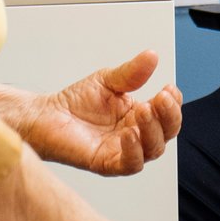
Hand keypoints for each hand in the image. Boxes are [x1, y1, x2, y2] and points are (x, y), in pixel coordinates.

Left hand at [21, 50, 182, 176]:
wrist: (45, 115)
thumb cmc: (74, 102)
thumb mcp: (108, 80)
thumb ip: (131, 72)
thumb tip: (152, 56)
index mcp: (137, 116)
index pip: (167, 115)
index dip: (173, 104)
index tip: (169, 89)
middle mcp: (134, 136)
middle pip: (165, 134)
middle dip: (168, 116)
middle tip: (161, 98)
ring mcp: (122, 151)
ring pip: (153, 150)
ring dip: (153, 131)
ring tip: (143, 110)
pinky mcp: (106, 163)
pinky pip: (130, 164)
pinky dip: (134, 150)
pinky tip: (130, 133)